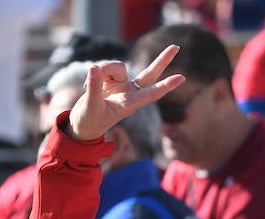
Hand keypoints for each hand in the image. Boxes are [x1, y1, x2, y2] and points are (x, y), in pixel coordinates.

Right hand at [65, 47, 184, 141]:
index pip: (152, 93)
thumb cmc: (89, 121)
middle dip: (162, 61)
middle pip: (149, 74)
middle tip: (176, 47)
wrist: (82, 123)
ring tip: (87, 87)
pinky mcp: (110, 79)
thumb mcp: (91, 106)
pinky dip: (94, 74)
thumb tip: (94, 67)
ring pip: (117, 65)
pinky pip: (104, 66)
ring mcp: (121, 84)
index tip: (182, 78)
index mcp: (130, 104)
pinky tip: (86, 86)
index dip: (166, 86)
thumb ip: (94, 87)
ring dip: (102, 70)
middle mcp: (129, 92)